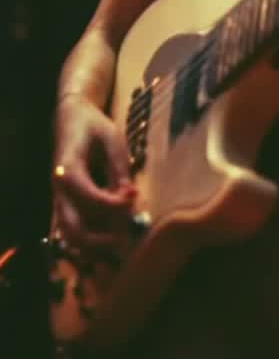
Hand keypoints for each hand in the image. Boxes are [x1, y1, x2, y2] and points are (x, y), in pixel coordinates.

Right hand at [52, 95, 135, 254]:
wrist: (69, 117)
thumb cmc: (92, 124)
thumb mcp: (111, 138)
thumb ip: (119, 168)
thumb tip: (129, 197)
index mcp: (69, 169)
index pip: (88, 198)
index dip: (113, 204)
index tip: (134, 196)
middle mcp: (59, 189)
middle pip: (72, 229)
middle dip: (100, 239)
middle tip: (125, 235)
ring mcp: (59, 199)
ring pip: (69, 236)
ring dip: (94, 244)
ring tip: (120, 239)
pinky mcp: (64, 203)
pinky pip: (72, 230)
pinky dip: (89, 239)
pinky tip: (110, 234)